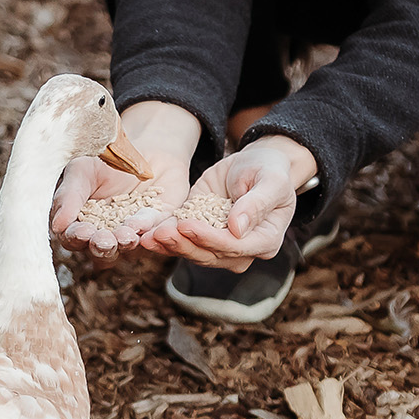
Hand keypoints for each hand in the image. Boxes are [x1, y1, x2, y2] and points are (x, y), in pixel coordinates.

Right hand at [51, 101, 197, 264]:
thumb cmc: (104, 162)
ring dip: (123, 242)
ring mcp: (130, 232)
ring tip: (124, 235)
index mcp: (80, 223)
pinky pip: (151, 231)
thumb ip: (68, 196)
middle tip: (104, 240)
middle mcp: (104, 234)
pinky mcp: (155, 225)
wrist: (140, 149)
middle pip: (99, 249)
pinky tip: (139, 224)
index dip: (76, 237)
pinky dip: (145, 229)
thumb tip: (58, 225)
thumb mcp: (81, 172)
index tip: (82, 232)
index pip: (73, 237)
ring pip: (125, 246)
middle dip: (101, 246)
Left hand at [142, 135, 316, 271]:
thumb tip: (237, 228)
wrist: (254, 164)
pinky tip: (147, 235)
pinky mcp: (201, 235)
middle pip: (211, 255)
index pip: (235, 247)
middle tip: (160, 233)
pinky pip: (182, 243)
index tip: (187, 225)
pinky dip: (164, 241)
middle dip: (183, 245)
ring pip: (194, 253)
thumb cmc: (269, 170)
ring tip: (149, 236)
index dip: (210, 238)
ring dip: (170, 246)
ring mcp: (220, 245)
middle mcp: (242, 250)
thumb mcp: (270, 181)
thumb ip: (257, 204)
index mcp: (265, 240)